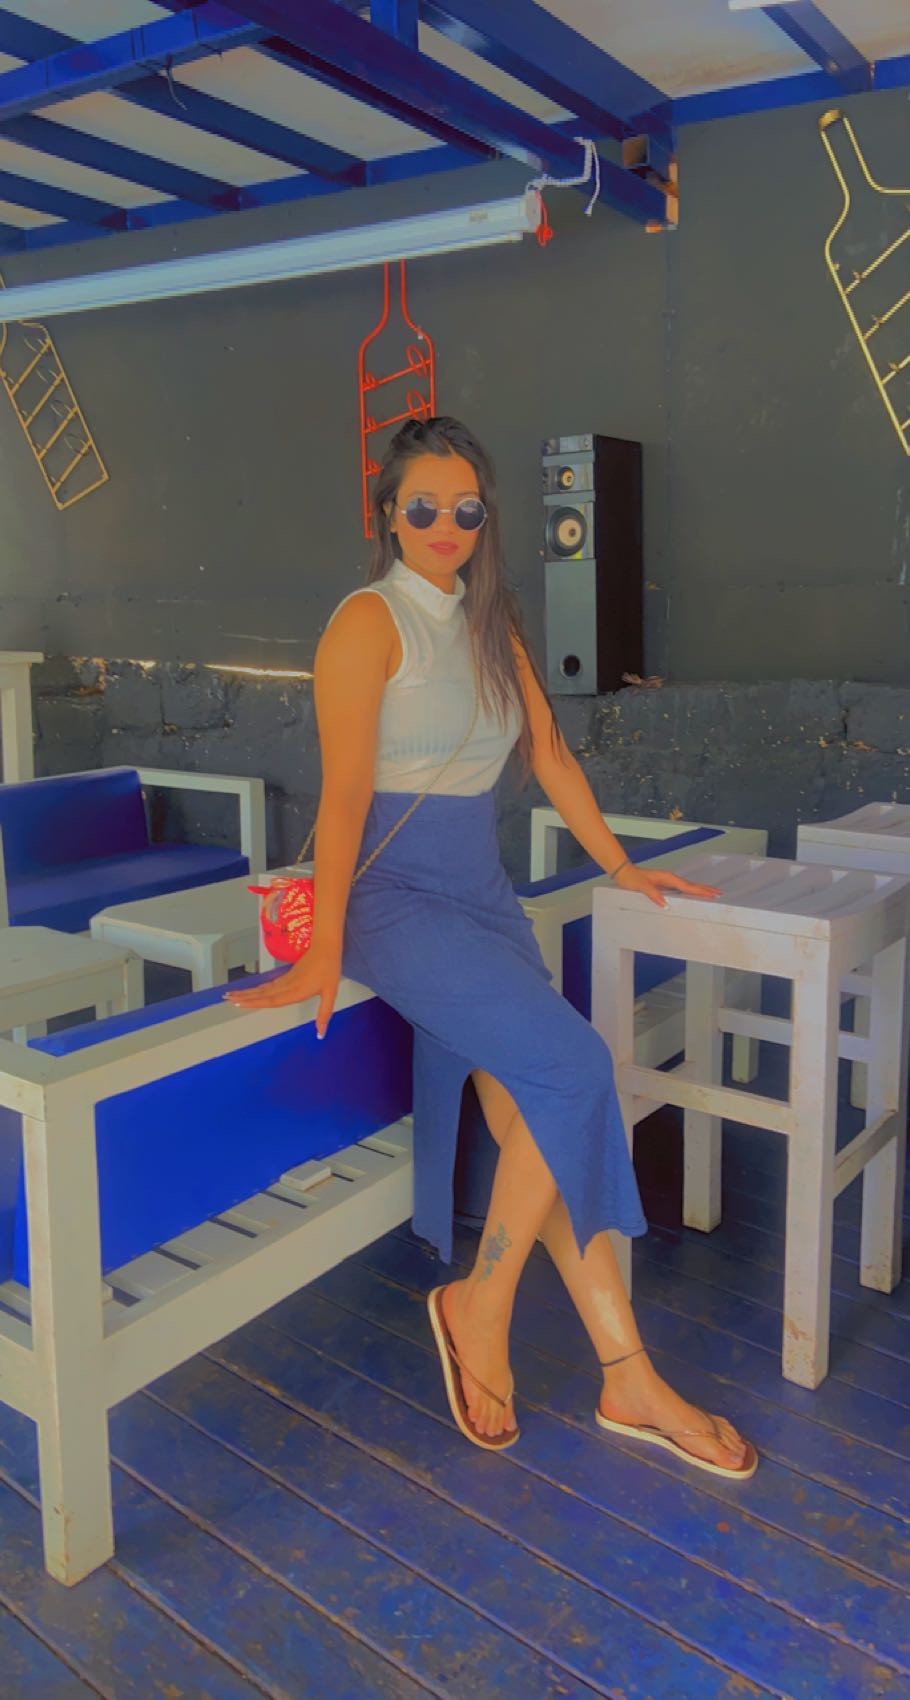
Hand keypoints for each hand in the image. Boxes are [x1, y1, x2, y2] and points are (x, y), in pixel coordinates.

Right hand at [224, 939, 341, 1038]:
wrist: (326, 946)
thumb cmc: (329, 969)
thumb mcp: (331, 993)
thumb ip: (324, 1014)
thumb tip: (320, 1034)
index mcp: (296, 992)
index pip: (271, 1000)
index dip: (254, 1003)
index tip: (239, 1004)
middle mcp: (287, 986)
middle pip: (262, 994)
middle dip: (244, 997)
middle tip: (227, 998)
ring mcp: (286, 980)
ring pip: (263, 988)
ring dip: (248, 992)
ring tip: (233, 994)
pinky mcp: (288, 975)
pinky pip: (269, 984)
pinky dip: (258, 989)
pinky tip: (253, 991)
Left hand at [612, 862, 721, 909]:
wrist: (623, 872)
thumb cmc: (631, 878)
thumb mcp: (641, 887)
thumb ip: (654, 895)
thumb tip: (666, 904)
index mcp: (667, 878)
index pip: (687, 887)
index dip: (700, 891)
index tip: (712, 894)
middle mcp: (669, 878)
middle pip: (691, 885)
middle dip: (705, 889)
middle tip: (718, 893)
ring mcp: (667, 881)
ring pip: (687, 886)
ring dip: (699, 889)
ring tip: (710, 893)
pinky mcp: (663, 884)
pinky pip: (680, 888)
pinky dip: (689, 891)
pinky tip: (691, 894)